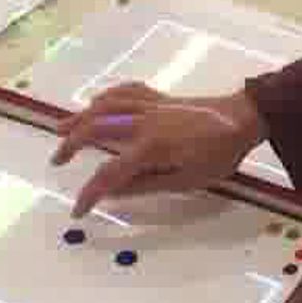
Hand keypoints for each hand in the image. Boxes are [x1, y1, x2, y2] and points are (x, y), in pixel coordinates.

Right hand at [51, 84, 264, 216]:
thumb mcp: (188, 180)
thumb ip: (147, 185)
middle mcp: (142, 123)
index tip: (78, 211)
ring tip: (60, 128)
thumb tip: (113, 191)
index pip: (109, 174)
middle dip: (71, 144)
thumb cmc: (220, 154)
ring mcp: (149, 106)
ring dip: (79, 117)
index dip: (89, 193)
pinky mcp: (159, 97)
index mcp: (150, 148)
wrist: (244, 118)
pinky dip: (107, 96)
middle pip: (94, 129)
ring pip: (104, 106)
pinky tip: (97, 102)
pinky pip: (125, 91)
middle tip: (57, 161)